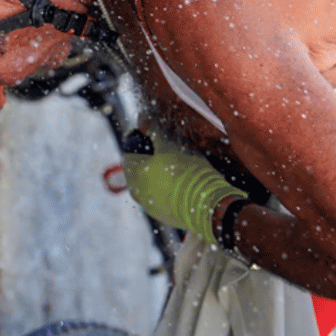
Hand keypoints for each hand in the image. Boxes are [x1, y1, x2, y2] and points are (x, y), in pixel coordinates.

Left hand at [122, 129, 246, 246]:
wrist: (207, 204)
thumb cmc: (188, 172)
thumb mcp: (171, 146)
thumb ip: (154, 131)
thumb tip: (142, 119)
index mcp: (135, 176)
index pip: (128, 154)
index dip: (138, 143)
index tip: (149, 137)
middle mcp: (138, 194)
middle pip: (136, 171)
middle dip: (146, 160)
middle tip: (162, 151)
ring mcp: (150, 207)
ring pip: (147, 186)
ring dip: (155, 176)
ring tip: (172, 167)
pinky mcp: (164, 216)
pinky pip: (159, 198)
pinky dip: (164, 189)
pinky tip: (179, 184)